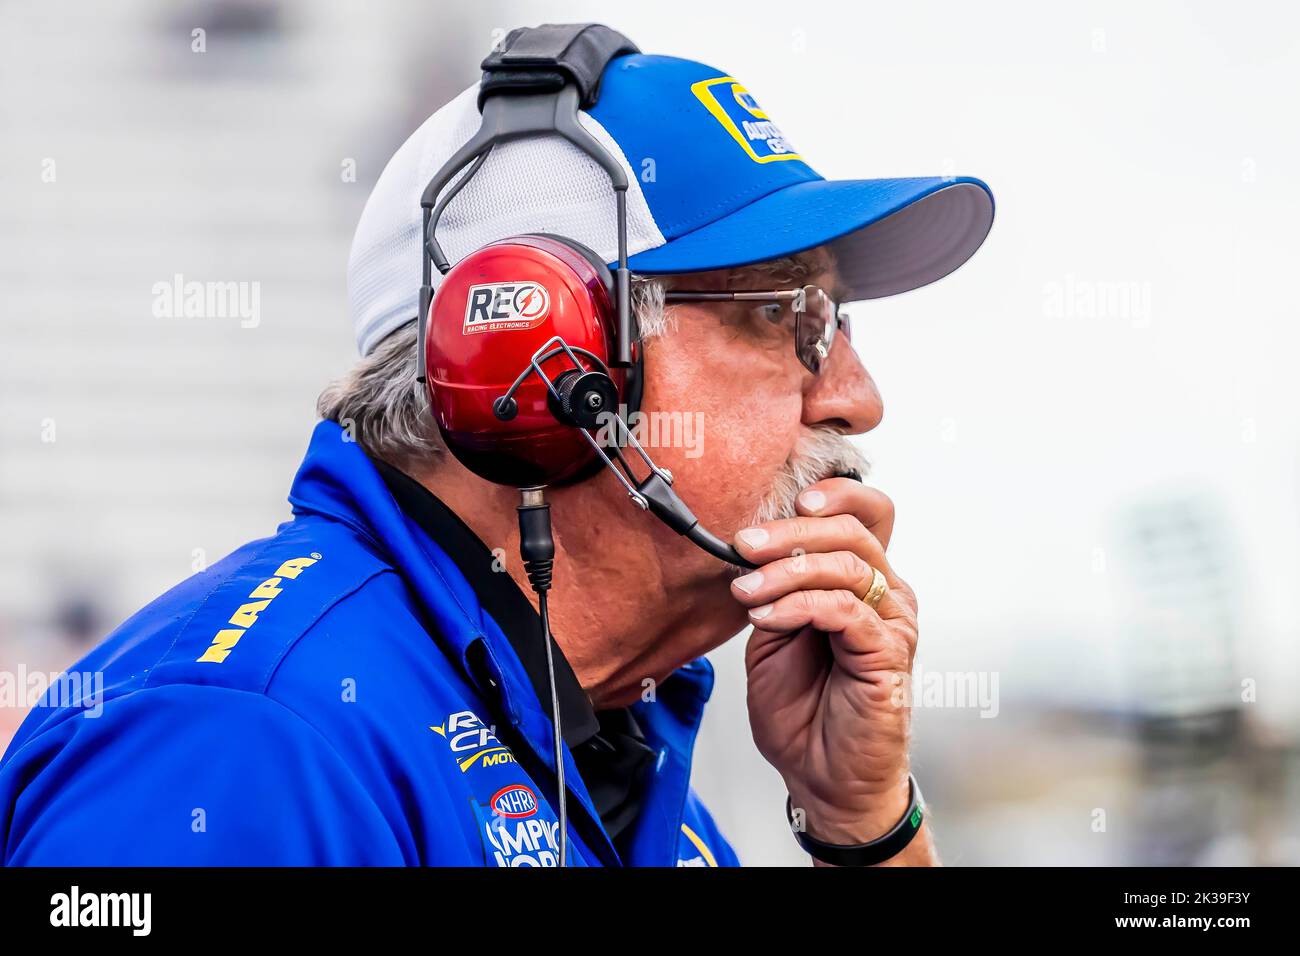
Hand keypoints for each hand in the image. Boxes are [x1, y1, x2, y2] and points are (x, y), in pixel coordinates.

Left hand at [732, 477, 932, 864]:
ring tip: (747, 590)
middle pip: (853, 531)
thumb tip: (753, 547)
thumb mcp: (774, 634)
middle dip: (791, 532)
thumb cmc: (802, 709)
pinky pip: (846, 609)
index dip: (836, 495)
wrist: (820, 776)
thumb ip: (775, 589)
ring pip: (850, 564)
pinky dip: (799, 604)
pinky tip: (767, 617)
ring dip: (788, 569)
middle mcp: (887, 595)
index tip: (791, 501)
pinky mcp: (888, 654)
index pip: (868, 515)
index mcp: (862, 582)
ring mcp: (892, 624)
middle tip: (744, 545)